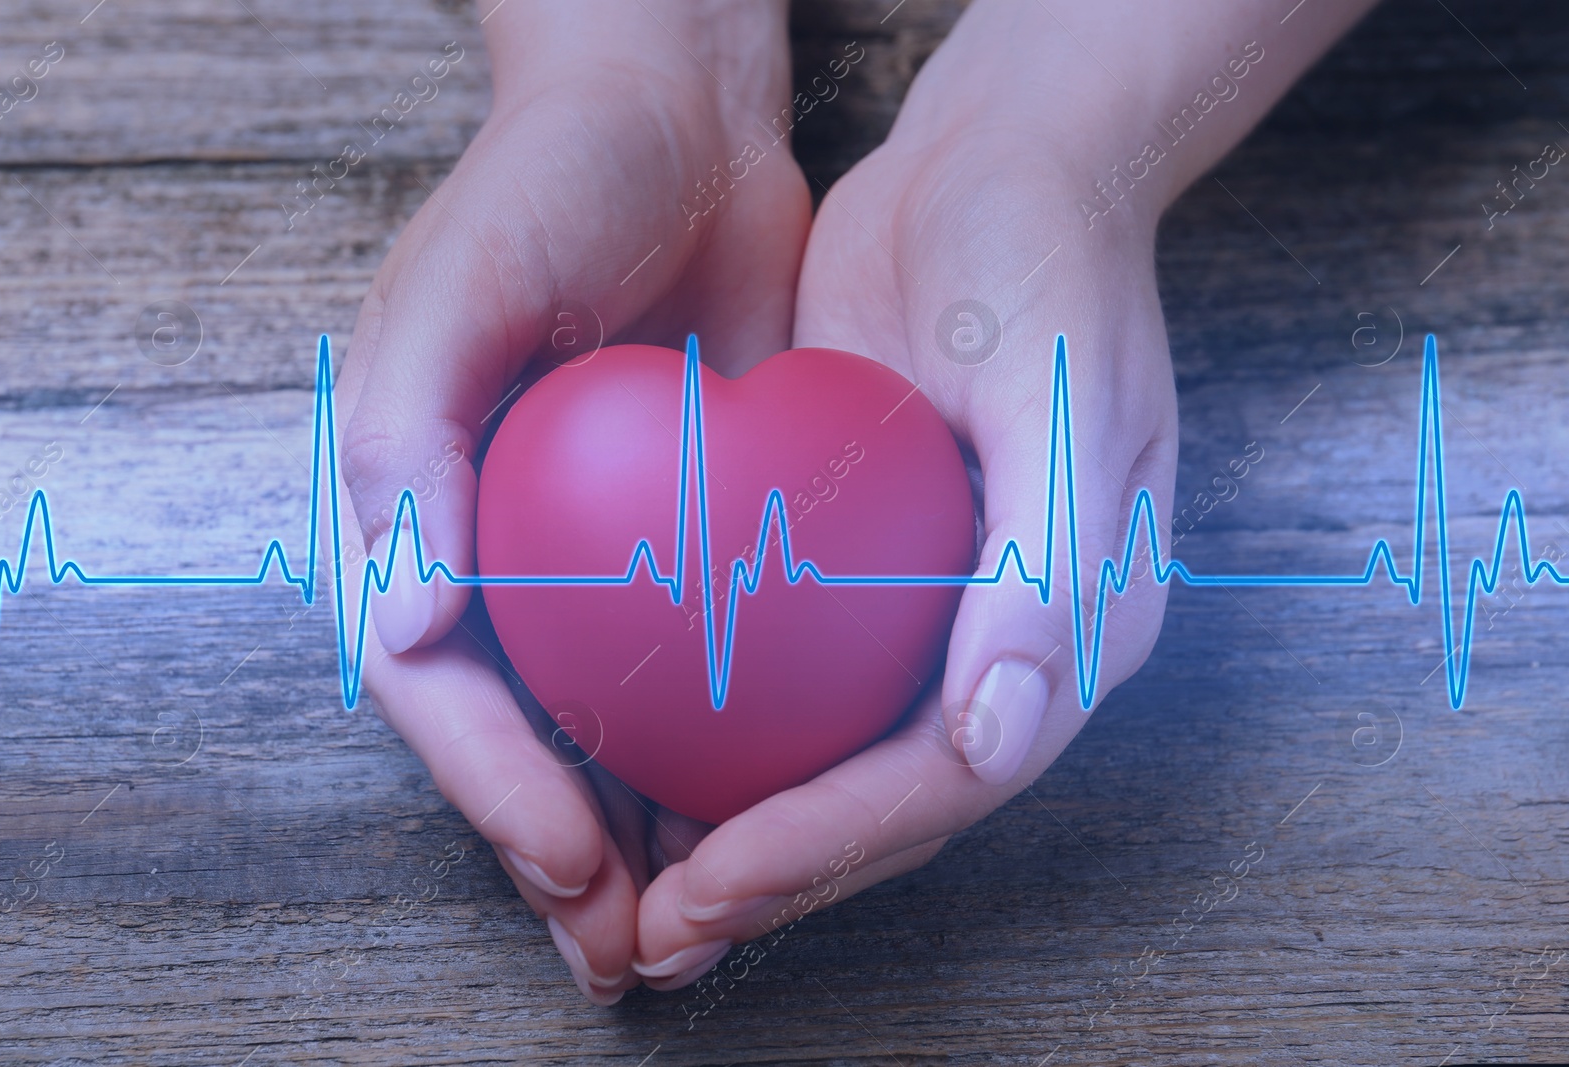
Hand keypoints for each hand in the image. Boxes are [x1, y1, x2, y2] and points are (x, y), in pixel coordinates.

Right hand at [330, 0, 808, 1003]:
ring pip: (609, 731)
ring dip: (647, 841)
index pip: (437, 691)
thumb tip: (401, 624)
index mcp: (417, 513)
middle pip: (519, 742)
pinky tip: (765, 820)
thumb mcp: (448, 293)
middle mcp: (499, 553)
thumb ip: (408, 450)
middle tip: (635, 959)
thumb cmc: (545, 190)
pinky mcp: (687, 542)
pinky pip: (698, 672)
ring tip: (699, 932)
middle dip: (568, 861)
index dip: (497, 794)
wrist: (676, 122)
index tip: (574, 872)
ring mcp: (595, 558)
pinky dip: (721, 755)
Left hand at [633, 3, 1181, 983]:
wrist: (1001, 169)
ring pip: (837, 761)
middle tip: (656, 936)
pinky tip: (646, 768)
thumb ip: (1050, 568)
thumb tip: (1003, 737)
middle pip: (890, 800)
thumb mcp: (1068, 400)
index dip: (830, 847)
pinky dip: (730, 741)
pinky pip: (799, 683)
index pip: (948, 779)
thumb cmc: (1050, 271)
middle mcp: (1009, 640)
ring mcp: (939, 609)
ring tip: (639, 898)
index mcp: (1078, 625)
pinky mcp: (869, 567)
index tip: (712, 886)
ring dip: (743, 836)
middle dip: (774, 877)